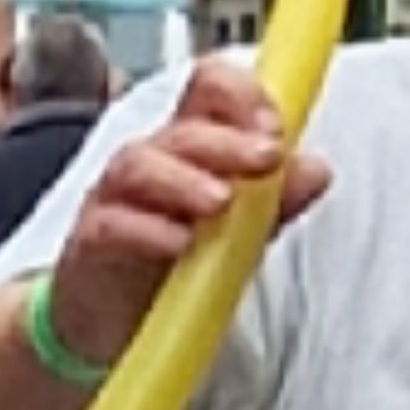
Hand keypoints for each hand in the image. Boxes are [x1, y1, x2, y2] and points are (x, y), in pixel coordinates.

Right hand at [41, 57, 330, 374]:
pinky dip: (147, 231)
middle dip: (229, 140)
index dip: (242, 95)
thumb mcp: (238, 231)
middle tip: (267, 159)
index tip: (275, 127)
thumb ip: (274, 200)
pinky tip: (180, 244)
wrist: (110, 320)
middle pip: (182, 129)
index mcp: (188, 148)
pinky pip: (112, 225)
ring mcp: (115, 200)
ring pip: (139, 166)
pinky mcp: (92, 244)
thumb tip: (316, 169)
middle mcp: (150, 163)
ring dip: (185, 179)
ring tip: (221, 203)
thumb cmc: (173, 262)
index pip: (208, 90)